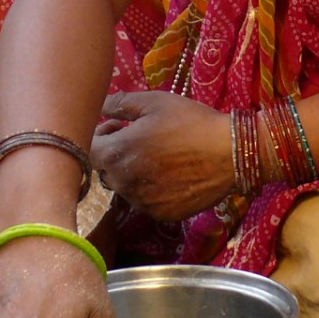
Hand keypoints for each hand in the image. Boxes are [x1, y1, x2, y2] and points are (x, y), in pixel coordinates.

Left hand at [93, 91, 235, 220]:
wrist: (230, 152)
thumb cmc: (190, 122)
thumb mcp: (154, 102)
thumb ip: (119, 104)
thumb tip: (98, 107)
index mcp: (117, 154)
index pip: (88, 149)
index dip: (99, 136)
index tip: (117, 127)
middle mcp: (123, 183)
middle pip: (104, 170)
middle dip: (114, 154)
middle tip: (139, 139)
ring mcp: (141, 202)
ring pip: (124, 187)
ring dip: (131, 173)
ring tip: (157, 157)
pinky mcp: (160, 214)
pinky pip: (145, 201)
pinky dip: (150, 189)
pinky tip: (170, 174)